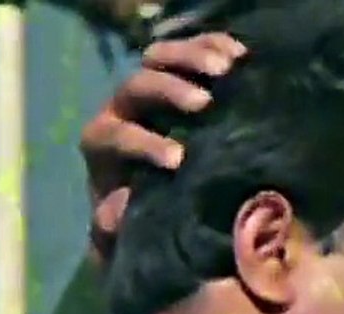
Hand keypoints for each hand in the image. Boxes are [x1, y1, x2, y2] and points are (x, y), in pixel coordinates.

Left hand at [77, 32, 244, 262]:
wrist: (159, 205)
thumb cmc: (142, 223)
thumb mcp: (124, 238)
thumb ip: (113, 231)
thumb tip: (115, 213)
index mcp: (104, 145)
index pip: (113, 134)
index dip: (141, 143)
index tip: (178, 160)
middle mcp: (123, 109)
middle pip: (137, 86)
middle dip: (168, 91)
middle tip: (204, 104)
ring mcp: (152, 87)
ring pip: (159, 58)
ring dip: (191, 58)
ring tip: (226, 70)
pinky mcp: (180, 75)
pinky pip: (190, 50)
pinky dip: (212, 46)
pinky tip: (239, 55)